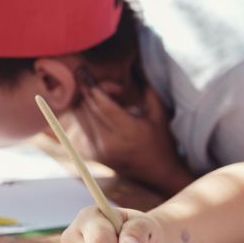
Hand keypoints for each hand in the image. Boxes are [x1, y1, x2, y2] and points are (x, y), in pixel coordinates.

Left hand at [67, 84, 193, 194]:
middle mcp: (109, 142)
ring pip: (81, 117)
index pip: (101, 103)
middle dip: (88, 89)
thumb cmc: (163, 142)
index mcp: (127, 131)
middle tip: (90, 76)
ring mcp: (100, 150)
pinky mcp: (95, 154)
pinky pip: (83, 127)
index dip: (94, 86)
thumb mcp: (159, 115)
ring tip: (96, 92)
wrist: (160, 174)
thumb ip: (147, 91)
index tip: (88, 72)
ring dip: (85, 101)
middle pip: (87, 108)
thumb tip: (136, 68)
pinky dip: (86, 114)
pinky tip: (97, 108)